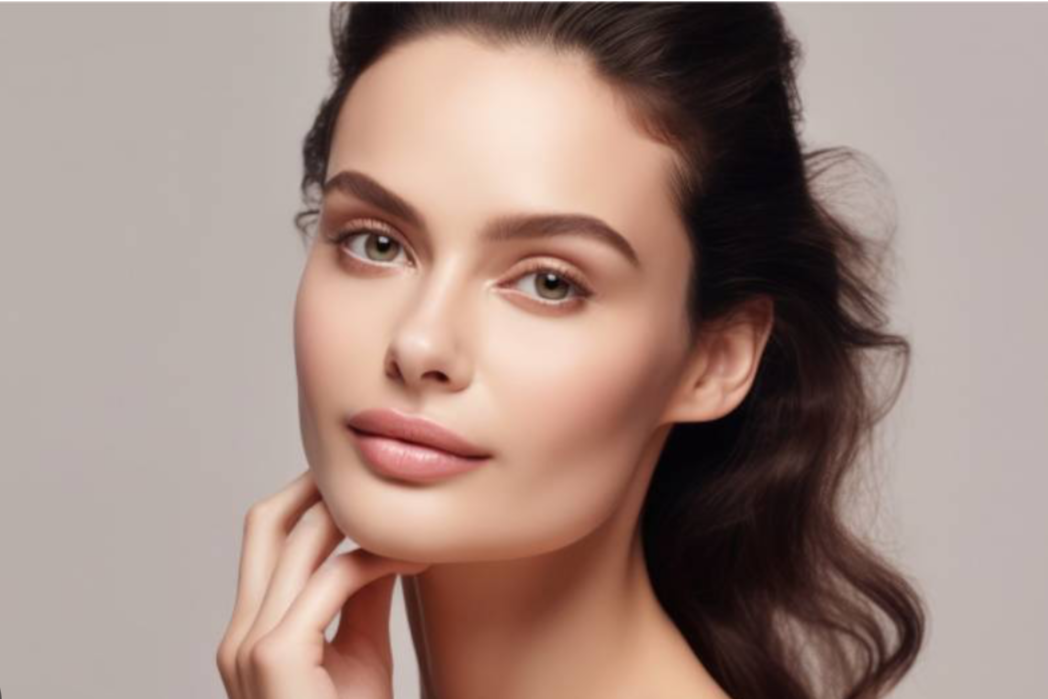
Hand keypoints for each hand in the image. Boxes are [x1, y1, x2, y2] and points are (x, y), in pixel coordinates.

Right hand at [216, 470, 430, 698]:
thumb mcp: (359, 653)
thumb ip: (359, 600)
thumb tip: (376, 546)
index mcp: (249, 633)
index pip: (264, 539)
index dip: (307, 500)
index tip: (358, 483)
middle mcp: (239, 636)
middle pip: (263, 523)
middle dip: (316, 486)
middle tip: (374, 474)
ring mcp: (250, 647)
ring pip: (298, 540)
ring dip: (357, 517)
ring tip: (406, 509)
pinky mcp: (277, 657)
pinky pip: (332, 580)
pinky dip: (375, 559)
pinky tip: (413, 557)